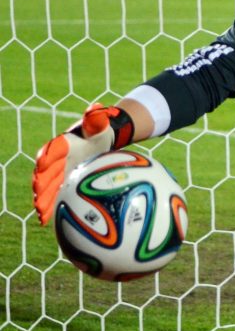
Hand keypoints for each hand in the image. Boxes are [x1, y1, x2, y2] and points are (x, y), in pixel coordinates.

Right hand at [32, 104, 134, 224]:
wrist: (100, 141)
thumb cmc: (100, 132)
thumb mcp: (100, 124)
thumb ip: (96, 119)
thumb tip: (96, 108)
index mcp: (64, 143)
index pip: (54, 149)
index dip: (48, 155)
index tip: (43, 161)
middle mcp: (56, 159)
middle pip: (45, 171)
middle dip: (41, 181)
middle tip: (38, 192)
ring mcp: (57, 172)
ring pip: (47, 187)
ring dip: (43, 199)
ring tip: (40, 212)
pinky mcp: (61, 183)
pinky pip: (54, 196)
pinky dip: (50, 207)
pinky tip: (46, 222)